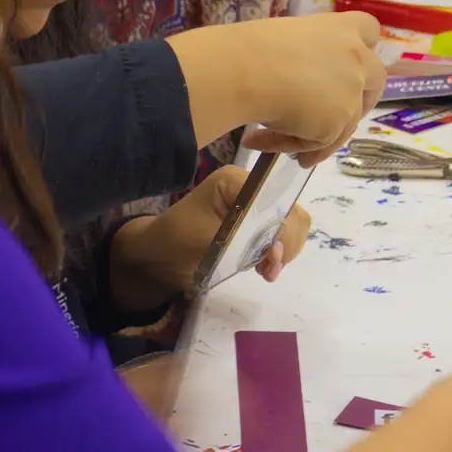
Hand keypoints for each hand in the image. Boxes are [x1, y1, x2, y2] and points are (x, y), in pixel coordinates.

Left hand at [109, 166, 312, 310]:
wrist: (160, 256)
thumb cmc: (176, 241)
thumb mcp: (207, 238)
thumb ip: (244, 241)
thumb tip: (277, 251)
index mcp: (236, 181)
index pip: (277, 199)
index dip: (282, 229)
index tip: (271, 257)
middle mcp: (251, 188)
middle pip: (291, 211)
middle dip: (286, 243)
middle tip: (268, 268)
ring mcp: (256, 206)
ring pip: (292, 225)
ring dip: (285, 251)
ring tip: (266, 270)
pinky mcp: (257, 224)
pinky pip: (283, 237)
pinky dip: (279, 255)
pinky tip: (265, 267)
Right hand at [232, 12, 386, 166]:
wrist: (246, 70)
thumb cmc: (253, 48)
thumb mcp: (286, 43)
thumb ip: (307, 57)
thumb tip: (294, 90)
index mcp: (341, 28)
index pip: (369, 30)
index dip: (362, 49)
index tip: (348, 65)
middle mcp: (356, 58)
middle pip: (375, 80)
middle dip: (360, 101)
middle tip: (329, 116)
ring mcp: (352, 92)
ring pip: (344, 122)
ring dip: (314, 135)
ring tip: (269, 141)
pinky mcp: (337, 123)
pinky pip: (318, 142)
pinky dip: (292, 145)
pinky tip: (259, 143)